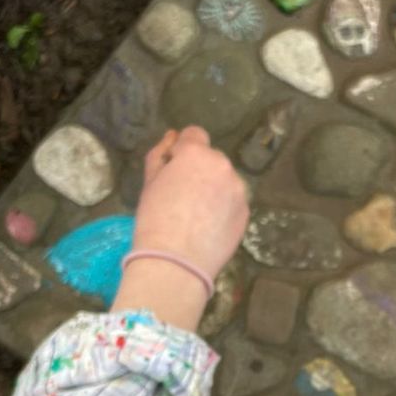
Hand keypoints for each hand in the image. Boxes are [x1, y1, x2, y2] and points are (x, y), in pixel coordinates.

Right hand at [133, 126, 247, 279]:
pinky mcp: (246, 212)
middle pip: (211, 159)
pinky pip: (233, 201)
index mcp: (196, 154)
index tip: (174, 169)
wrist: (176, 261)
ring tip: (197, 215)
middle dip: (200, 170)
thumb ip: (161, 154)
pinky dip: (224, 208)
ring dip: (214, 189)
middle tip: (182, 197)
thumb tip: (172, 137)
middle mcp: (223, 166)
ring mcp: (239, 189)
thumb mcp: (150, 182)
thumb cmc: (155, 220)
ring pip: (225, 181)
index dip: (182, 150)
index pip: (194, 134)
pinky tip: (208, 227)